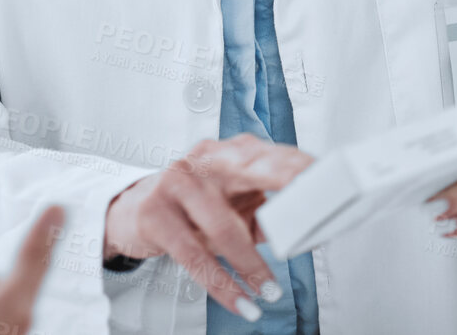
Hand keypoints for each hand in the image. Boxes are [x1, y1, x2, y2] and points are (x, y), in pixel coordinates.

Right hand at [103, 134, 311, 318]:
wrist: (131, 211)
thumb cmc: (193, 208)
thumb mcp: (231, 204)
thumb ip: (265, 213)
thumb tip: (309, 235)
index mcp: (229, 153)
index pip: (270, 155)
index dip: (297, 167)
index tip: (324, 178)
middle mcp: (204, 160)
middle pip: (249, 169)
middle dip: (284, 185)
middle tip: (312, 211)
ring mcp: (176, 183)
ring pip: (222, 225)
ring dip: (251, 265)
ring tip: (270, 292)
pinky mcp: (155, 214)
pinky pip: (193, 256)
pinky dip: (221, 285)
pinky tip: (240, 303)